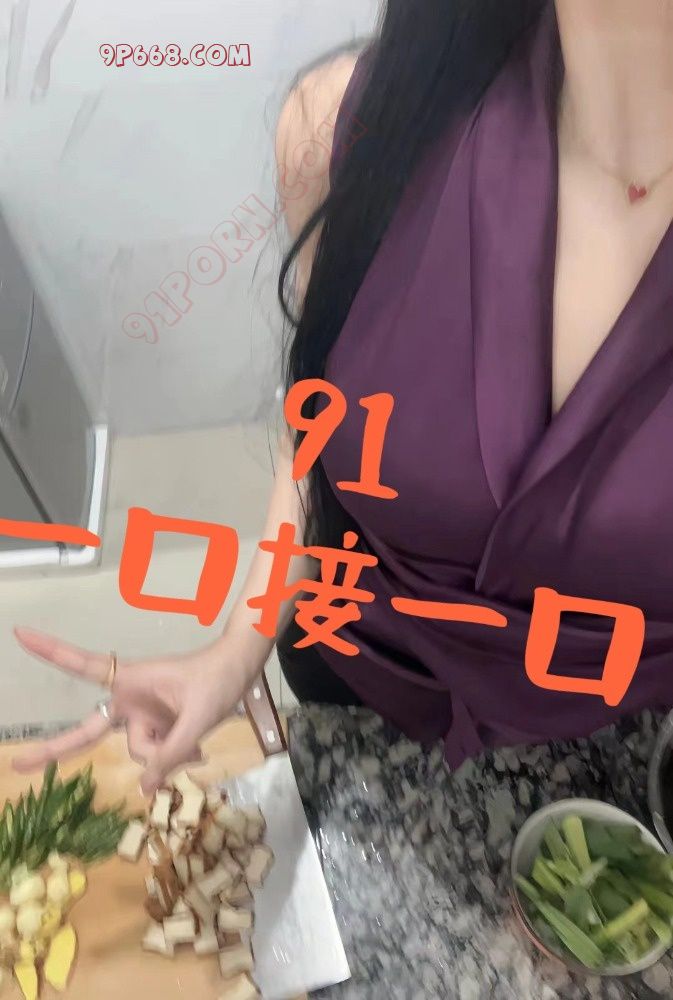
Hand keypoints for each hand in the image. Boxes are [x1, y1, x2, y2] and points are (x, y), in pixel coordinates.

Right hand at [11, 627, 245, 794]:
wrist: (241, 671)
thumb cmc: (217, 679)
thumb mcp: (198, 717)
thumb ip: (171, 754)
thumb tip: (144, 788)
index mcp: (131, 680)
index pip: (84, 665)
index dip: (51, 651)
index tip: (19, 633)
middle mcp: (130, 700)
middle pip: (90, 731)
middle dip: (56, 749)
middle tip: (18, 764)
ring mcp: (143, 717)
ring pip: (140, 753)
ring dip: (165, 756)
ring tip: (196, 744)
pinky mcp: (158, 729)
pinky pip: (156, 756)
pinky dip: (174, 759)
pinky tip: (197, 751)